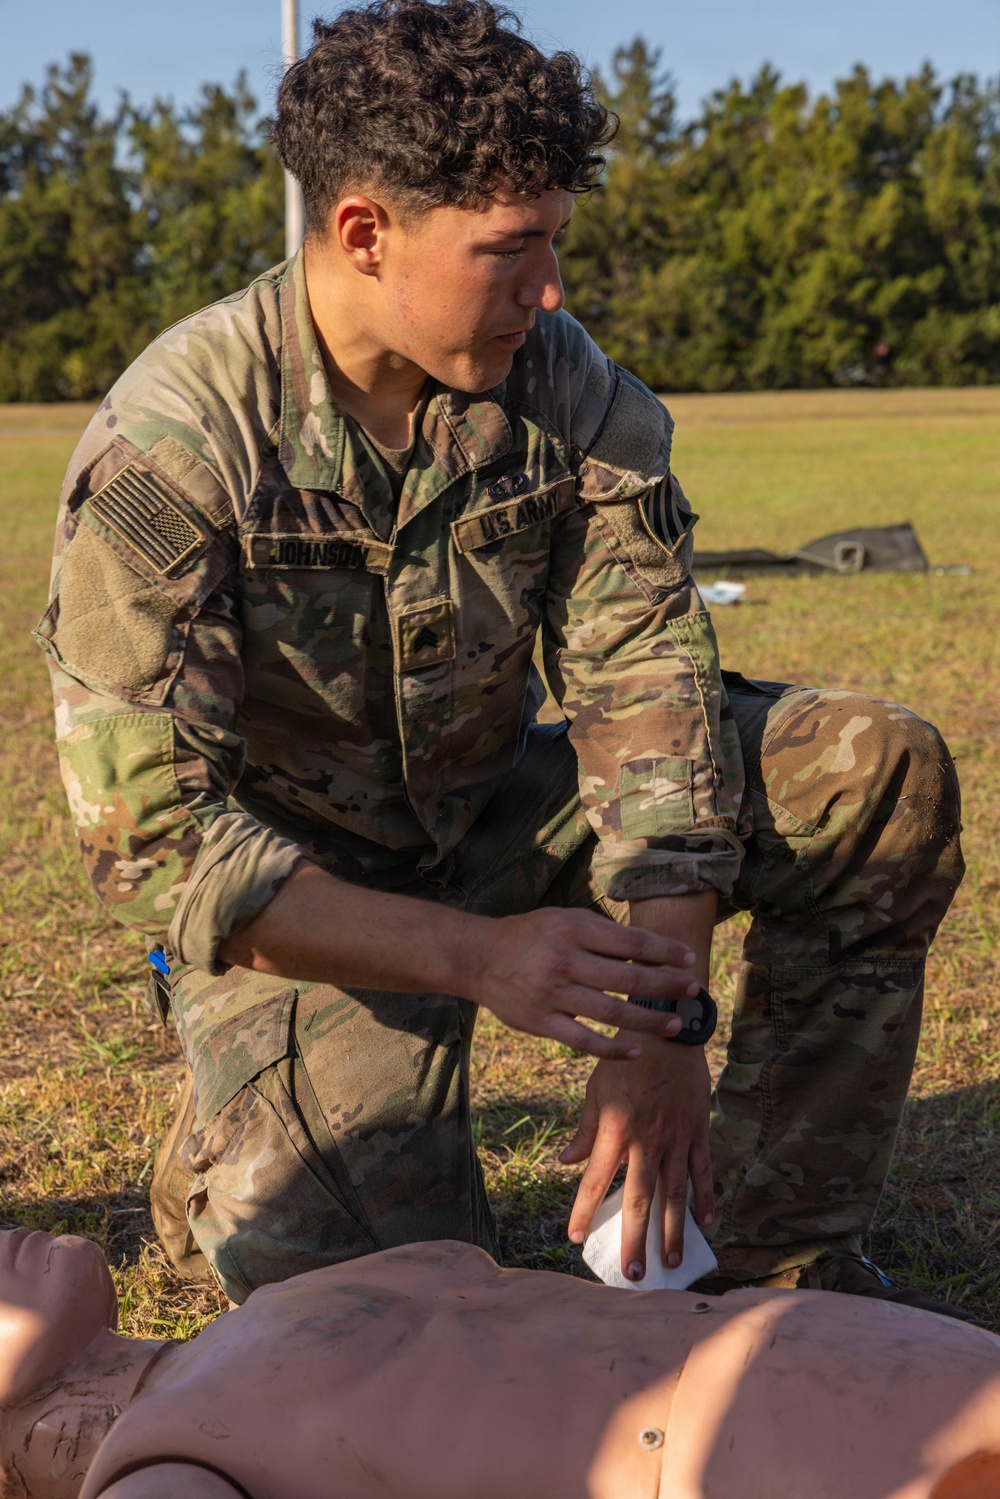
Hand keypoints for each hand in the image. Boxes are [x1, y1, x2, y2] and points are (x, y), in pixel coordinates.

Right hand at [467, 907, 701, 1059]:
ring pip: (612, 1013)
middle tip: (692, 991)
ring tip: (675, 1025)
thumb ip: (601, 933)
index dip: (665, 951)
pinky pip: (584, 1041)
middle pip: (628, 979)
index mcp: (574, 929)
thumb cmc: (531, 935)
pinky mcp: (542, 1022)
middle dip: (666, 986)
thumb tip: (648, 948)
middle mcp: (565, 960)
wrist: (479, 957)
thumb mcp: (564, 919)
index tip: (690, 959)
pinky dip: (612, 1049)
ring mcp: (553, 994)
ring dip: (649, 1021)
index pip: (631, 942)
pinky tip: (635, 1052)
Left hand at [561, 1032, 712, 1277]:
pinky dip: (705, 1199)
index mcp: (615, 1129)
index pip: (594, 1179)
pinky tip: (706, 1224)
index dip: (582, 1210)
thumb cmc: (625, 1061)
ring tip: (670, 1262)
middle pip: (639, 1199)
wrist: (667, 1031)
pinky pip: (702, 1172)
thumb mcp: (596, 1091)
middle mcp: (646, 1140)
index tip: (573, 1238)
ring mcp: (675, 1138)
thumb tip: (567, 1163)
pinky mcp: (697, 1132)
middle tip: (634, 1273)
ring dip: (672, 1231)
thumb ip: (585, 1131)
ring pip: (674, 1194)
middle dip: (635, 1238)